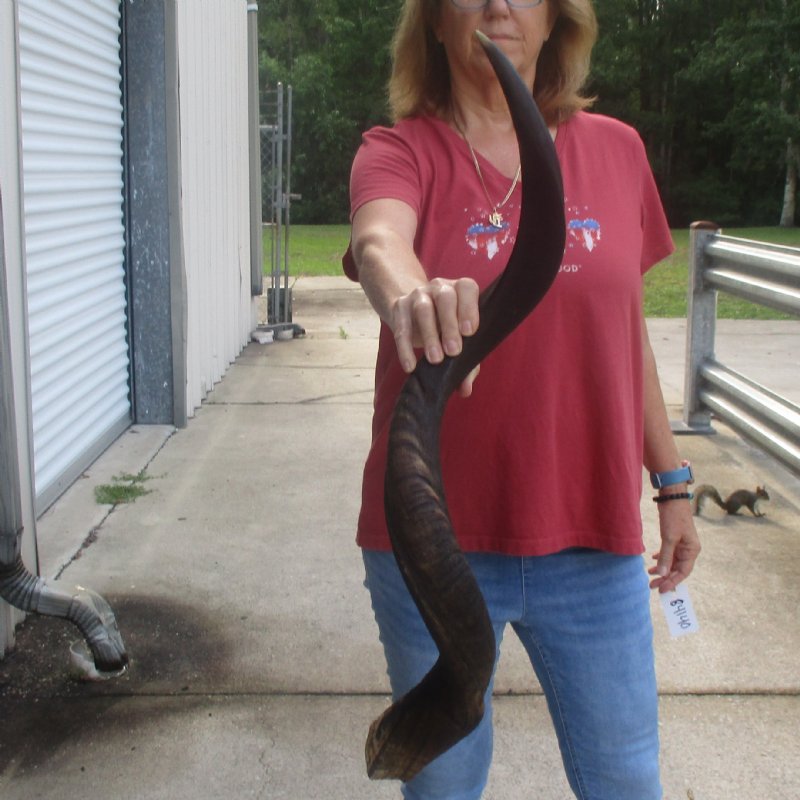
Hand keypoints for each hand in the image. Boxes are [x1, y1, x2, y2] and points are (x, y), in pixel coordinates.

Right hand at [390, 277, 479, 392]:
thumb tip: (466, 390)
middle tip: (453, 351)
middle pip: (445, 298)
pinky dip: (405, 348)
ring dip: (429, 335)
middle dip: (449, 325)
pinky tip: (410, 365)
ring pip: (423, 310)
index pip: (467, 289)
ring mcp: (418, 295)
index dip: (469, 308)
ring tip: (435, 359)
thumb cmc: (445, 326)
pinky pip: (401, 327)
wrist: (412, 310)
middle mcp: (440, 287)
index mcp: (459, 290)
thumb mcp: (459, 340)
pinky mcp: (399, 307)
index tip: (469, 332)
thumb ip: (467, 363)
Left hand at [648, 499, 700, 592]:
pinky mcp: (674, 538)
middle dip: (665, 578)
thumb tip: (663, 574)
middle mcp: (689, 549)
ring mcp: (682, 544)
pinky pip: (669, 553)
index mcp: (692, 550)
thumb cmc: (673, 517)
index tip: (661, 590)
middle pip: (677, 569)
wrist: (672, 497)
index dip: (672, 582)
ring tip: (650, 575)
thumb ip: (666, 556)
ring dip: (662, 569)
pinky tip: (653, 560)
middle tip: (652, 585)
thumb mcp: (669, 538)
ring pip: (672, 562)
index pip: (683, 572)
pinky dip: (662, 558)